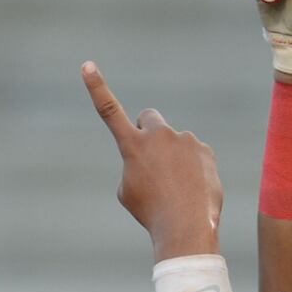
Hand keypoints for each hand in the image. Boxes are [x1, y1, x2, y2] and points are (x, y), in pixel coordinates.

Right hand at [81, 62, 221, 260]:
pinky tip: (192, 189)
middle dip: (149, 131)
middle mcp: (158, 136)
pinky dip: (192, 169)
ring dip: (173, 158)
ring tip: (176, 188)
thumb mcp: (130, 192)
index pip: (109, 110)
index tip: (87, 65)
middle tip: (152, 157)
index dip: (97, 87)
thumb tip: (152, 160)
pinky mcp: (203, 149)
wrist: (185, 227)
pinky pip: (194, 155)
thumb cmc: (151, 213)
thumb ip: (135, 167)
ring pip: (174, 144)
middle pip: (149, 118)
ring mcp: (183, 140)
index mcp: (132, 145)